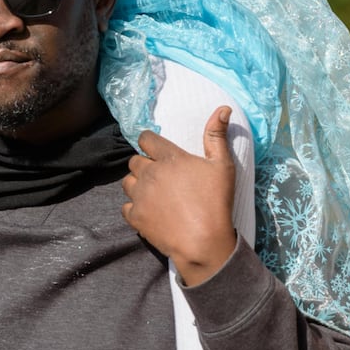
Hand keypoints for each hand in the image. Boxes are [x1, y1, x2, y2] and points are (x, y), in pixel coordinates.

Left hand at [122, 107, 238, 285]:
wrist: (203, 242)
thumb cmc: (216, 201)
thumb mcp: (222, 165)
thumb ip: (216, 135)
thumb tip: (223, 107)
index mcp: (169, 158)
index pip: (145, 139)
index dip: (150, 143)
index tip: (158, 150)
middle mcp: (149, 173)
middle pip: (134, 161)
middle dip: (144, 165)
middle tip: (161, 176)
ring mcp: (139, 196)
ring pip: (127, 183)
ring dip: (137, 185)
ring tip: (154, 194)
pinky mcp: (135, 217)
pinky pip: (126, 207)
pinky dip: (135, 208)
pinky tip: (150, 212)